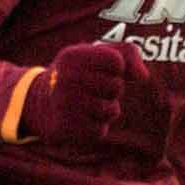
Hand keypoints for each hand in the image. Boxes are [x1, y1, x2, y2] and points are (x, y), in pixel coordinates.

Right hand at [21, 42, 161, 151]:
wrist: (40, 104)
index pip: (117, 61)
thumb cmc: (78, 75)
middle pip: (117, 86)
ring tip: (88, 105)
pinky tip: (81, 119)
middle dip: (111, 90)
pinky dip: (96, 126)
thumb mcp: (96, 55)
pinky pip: (101, 130)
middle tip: (92, 89)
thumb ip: (127, 54)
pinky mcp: (67, 128)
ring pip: (112, 110)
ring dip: (106, 110)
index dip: (116, 68)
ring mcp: (66, 104)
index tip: (101, 70)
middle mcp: (67, 79)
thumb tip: (144, 77)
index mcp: (73, 56)